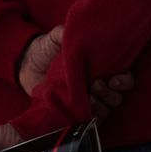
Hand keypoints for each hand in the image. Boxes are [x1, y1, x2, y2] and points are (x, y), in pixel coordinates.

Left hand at [18, 24, 133, 120]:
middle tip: (95, 84)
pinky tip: (84, 113)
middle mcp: (98, 85)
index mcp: (100, 68)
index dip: (124, 81)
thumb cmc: (46, 48)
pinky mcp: (74, 112)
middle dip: (109, 94)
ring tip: (88, 99)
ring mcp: (86, 100)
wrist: (26, 64)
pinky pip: (90, 121)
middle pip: (117, 97)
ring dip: (100, 107)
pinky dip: (91, 120)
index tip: (114, 80)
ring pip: (106, 110)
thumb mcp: (57, 37)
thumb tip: (77, 29)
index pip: (124, 78)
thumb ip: (67, 32)